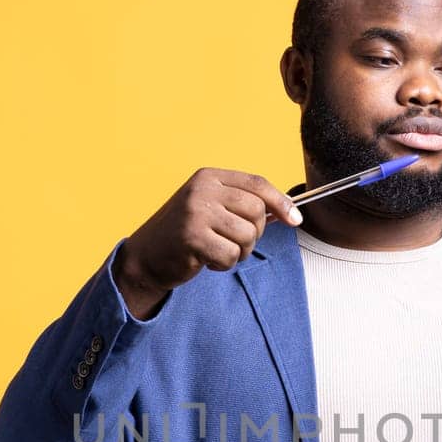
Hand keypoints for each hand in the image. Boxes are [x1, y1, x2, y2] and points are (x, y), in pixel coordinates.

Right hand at [112, 168, 302, 318]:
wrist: (145, 257)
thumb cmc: (183, 235)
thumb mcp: (211, 209)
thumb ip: (242, 205)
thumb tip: (286, 212)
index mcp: (209, 177)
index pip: (257, 184)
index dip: (281, 202)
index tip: (295, 219)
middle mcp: (202, 189)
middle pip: (257, 211)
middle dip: (254, 234)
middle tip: (235, 243)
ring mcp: (196, 212)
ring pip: (247, 235)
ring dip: (239, 252)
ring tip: (218, 251)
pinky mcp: (192, 237)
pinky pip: (230, 255)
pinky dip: (223, 264)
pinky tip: (205, 260)